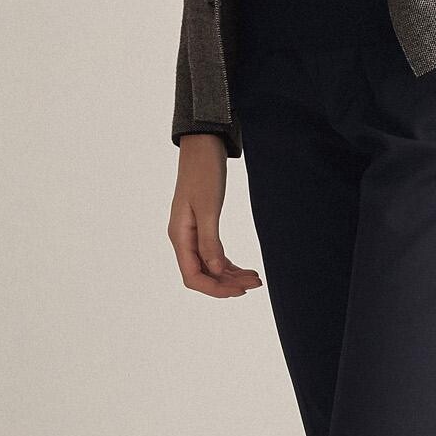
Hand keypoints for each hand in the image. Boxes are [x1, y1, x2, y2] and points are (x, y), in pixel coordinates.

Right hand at [168, 133, 262, 297]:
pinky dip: (229, 264)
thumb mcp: (208, 207)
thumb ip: (210, 241)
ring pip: (210, 266)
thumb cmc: (204, 172)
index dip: (215, 288)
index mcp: (179, 236)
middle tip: (255, 283)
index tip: (240, 290)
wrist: (203, 145)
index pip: (193, 276)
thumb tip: (216, 272)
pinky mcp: (203, 226)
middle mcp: (183, 238)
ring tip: (255, 279)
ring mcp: (192, 233)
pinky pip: (214, 254)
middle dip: (227, 284)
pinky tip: (245, 269)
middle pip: (203, 275)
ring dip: (231, 276)